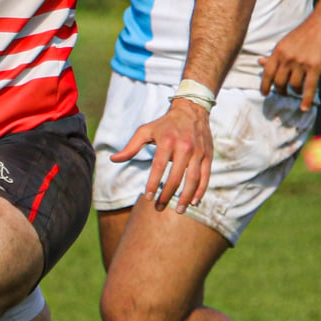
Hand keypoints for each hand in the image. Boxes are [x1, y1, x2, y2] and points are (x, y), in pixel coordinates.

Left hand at [109, 97, 213, 212]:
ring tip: (179, 210)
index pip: (159, 167)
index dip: (153, 183)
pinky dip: (200, 191)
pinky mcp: (207, 155)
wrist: (192, 110)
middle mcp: (184, 147)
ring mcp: (198, 152)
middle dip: (167, 195)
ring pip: (193, 179)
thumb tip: (113, 159)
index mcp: (167, 141)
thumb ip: (130, 147)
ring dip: (186, 197)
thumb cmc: (164, 124)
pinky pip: (205, 176)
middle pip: (176, 176)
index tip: (147, 198)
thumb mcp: (146, 131)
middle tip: (159, 208)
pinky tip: (194, 202)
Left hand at [259, 12, 320, 111]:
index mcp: (279, 51)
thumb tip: (260, 62)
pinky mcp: (315, 67)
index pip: (267, 73)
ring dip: (295, 91)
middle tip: (283, 93)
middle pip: (279, 82)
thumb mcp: (286, 42)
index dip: (264, 86)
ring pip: (294, 86)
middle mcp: (288, 58)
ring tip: (298, 91)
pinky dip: (306, 100)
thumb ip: (275, 55)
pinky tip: (304, 107)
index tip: (264, 93)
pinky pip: (309, 88)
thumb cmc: (306, 33)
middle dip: (280, 91)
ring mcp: (301, 63)